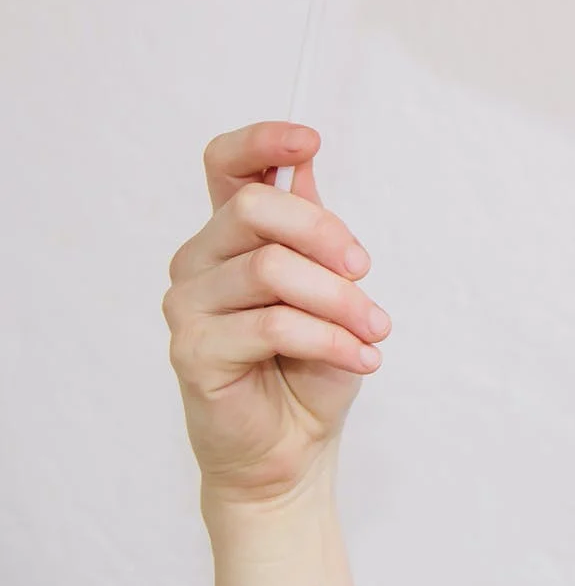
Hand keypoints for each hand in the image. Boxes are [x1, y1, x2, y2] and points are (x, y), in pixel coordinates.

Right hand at [165, 123, 389, 509]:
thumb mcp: (329, 287)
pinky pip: (272, 324)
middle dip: (325, 234)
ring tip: (374, 331)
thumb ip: (311, 231)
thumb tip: (304, 166)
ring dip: (341, 300)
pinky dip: (331, 338)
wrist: (295, 445)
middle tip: (366, 271)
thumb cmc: (311, 363)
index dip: (261, 142)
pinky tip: (362, 358)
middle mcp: (199, 262)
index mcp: (231, 236)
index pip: (224, 166)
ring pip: (271, 269)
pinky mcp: (193, 350)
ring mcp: (188, 305)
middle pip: (253, 209)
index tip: (310, 141)